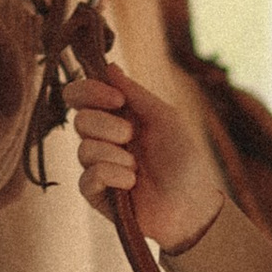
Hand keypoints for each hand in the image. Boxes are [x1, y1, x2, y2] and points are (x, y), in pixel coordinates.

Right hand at [65, 68, 225, 252]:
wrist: (192, 206)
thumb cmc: (184, 161)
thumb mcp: (165, 118)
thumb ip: (135, 93)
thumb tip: (109, 66)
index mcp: (117, 116)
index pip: (80, 95)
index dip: (89, 91)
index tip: (117, 100)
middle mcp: (103, 139)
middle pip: (79, 119)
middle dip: (108, 126)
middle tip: (132, 138)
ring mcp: (97, 166)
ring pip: (83, 149)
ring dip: (116, 156)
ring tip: (137, 169)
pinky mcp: (95, 193)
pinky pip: (88, 177)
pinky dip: (113, 176)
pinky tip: (131, 184)